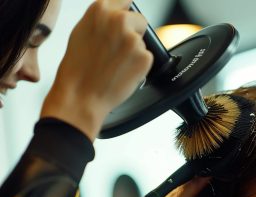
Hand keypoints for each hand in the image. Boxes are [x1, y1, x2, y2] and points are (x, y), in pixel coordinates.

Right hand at [41, 0, 152, 139]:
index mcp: (100, 10)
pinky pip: (146, 58)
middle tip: (118, 52)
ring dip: (133, 53)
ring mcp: (133, 39)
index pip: (125, 1)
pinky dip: (138, 67)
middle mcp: (119, 20)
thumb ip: (102, 20)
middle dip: (133, 33)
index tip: (127, 22)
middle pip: (139, 20)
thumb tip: (116, 15)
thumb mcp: (82, 33)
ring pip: (141, 42)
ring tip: (115, 66)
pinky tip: (122, 73)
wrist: (82, 96)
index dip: (126, 14)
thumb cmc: (78, 70)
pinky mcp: (144, 57)